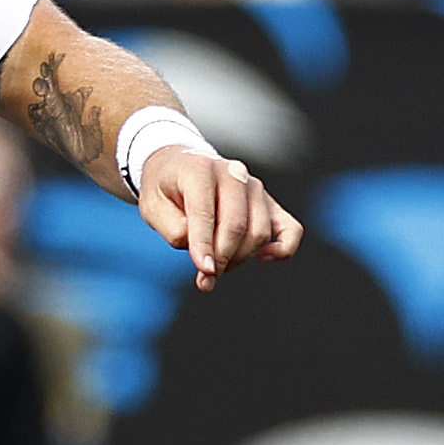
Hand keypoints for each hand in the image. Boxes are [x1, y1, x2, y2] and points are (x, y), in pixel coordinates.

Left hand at [135, 143, 300, 289]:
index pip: (204, 213)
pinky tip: (262, 259)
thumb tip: (204, 254)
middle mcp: (232, 173)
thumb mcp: (153, 207)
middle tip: (206, 277)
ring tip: (218, 265)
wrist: (181, 167)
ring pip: (259, 232)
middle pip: (236, 225)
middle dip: (221, 258)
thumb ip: (173, 229)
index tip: (204, 272)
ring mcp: (255, 186)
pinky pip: (290, 229)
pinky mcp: (270, 202)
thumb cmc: (165, 190)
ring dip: (240, 258)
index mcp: (199, 169)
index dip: (204, 246)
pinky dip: (283, 249)